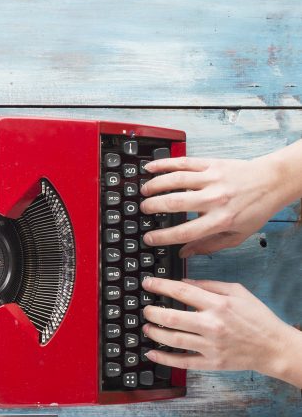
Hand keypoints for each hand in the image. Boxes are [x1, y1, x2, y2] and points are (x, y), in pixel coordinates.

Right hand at [140, 153, 292, 256]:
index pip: (184, 232)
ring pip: (175, 180)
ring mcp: (212, 179)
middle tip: (143, 210)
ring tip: (144, 191)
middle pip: (174, 203)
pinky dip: (164, 164)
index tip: (149, 238)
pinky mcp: (211, 164)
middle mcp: (214, 199)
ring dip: (155, 185)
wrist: (273, 181)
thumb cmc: (256, 209)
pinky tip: (150, 168)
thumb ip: (209, 246)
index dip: (162, 237)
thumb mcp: (237, 235)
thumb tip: (184, 253)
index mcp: (220, 220)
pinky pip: (183, 162)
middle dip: (153, 207)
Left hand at [141, 277, 301, 386]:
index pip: (182, 291)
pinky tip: (151, 354)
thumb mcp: (238, 292)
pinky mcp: (211, 363)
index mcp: (219, 305)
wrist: (274, 347)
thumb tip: (183, 282)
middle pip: (172, 317)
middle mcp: (212, 325)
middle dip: (152, 312)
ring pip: (173, 339)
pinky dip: (164, 359)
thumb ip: (209, 285)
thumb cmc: (258, 318)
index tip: (147, 283)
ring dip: (155, 333)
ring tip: (146, 328)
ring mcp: (211, 346)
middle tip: (145, 309)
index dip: (160, 286)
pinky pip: (183, 362)